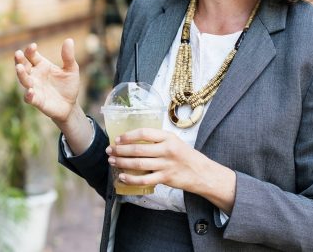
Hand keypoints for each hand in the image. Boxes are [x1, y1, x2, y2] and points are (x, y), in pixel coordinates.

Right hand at [13, 39, 80, 123]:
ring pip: (24, 80)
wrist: (70, 105)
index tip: (33, 46)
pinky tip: (30, 91)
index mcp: (41, 65)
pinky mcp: (37, 101)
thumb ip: (68, 56)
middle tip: (17, 54)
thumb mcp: (71, 69)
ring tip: (19, 68)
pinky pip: (29, 98)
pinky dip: (28, 95)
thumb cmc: (68, 85)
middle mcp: (35, 75)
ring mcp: (34, 88)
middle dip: (19, 60)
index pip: (31, 55)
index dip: (30, 50)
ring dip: (21, 74)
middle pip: (23, 66)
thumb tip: (69, 40)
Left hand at [105, 128, 233, 208]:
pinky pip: (144, 179)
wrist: (202, 172)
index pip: (144, 133)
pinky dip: (131, 179)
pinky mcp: (166, 178)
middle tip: (110, 150)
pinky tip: (122, 177)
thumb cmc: (184, 155)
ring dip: (122, 162)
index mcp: (168, 137)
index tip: (118, 139)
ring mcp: (166, 164)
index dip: (128, 136)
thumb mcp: (173, 141)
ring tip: (112, 161)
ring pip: (139, 164)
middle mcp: (167, 149)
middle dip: (120, 150)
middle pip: (138, 149)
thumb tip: (131, 140)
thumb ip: (156, 140)